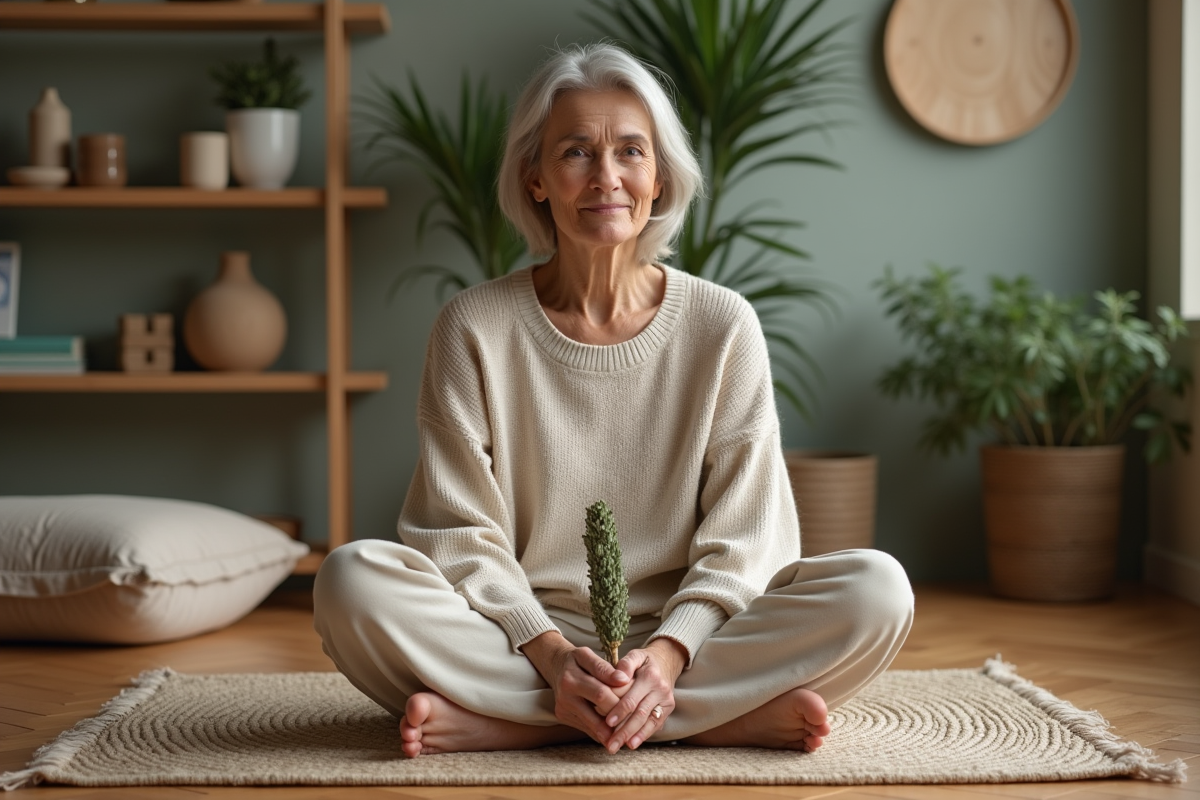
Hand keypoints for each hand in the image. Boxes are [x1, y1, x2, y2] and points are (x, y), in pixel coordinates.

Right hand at [520, 631, 630, 745]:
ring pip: (592, 726)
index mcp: (571, 679)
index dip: (620, 702)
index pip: (601, 694)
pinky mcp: (563, 717)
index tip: (636, 708)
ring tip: (628, 735)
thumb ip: (604, 668)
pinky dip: (601, 732)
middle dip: (617, 721)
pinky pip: (586, 728)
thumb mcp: (587, 655)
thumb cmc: (576, 659)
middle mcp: (564, 697)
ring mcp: (563, 709)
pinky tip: (614, 733)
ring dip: (610, 732)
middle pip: (597, 713)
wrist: (554, 666)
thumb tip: (623, 679)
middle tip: (636, 726)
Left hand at [602, 637, 687, 752]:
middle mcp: (660, 689)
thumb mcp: (635, 655)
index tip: (607, 722)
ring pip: (648, 722)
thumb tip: (619, 677)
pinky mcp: (668, 708)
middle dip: (624, 731)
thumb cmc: (643, 661)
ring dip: (632, 736)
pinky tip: (632, 744)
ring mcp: (666, 700)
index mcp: (650, 676)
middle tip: (609, 744)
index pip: (632, 698)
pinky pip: (656, 724)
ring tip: (617, 747)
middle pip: (640, 714)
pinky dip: (644, 735)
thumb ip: (626, 664)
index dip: (619, 711)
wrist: (666, 661)